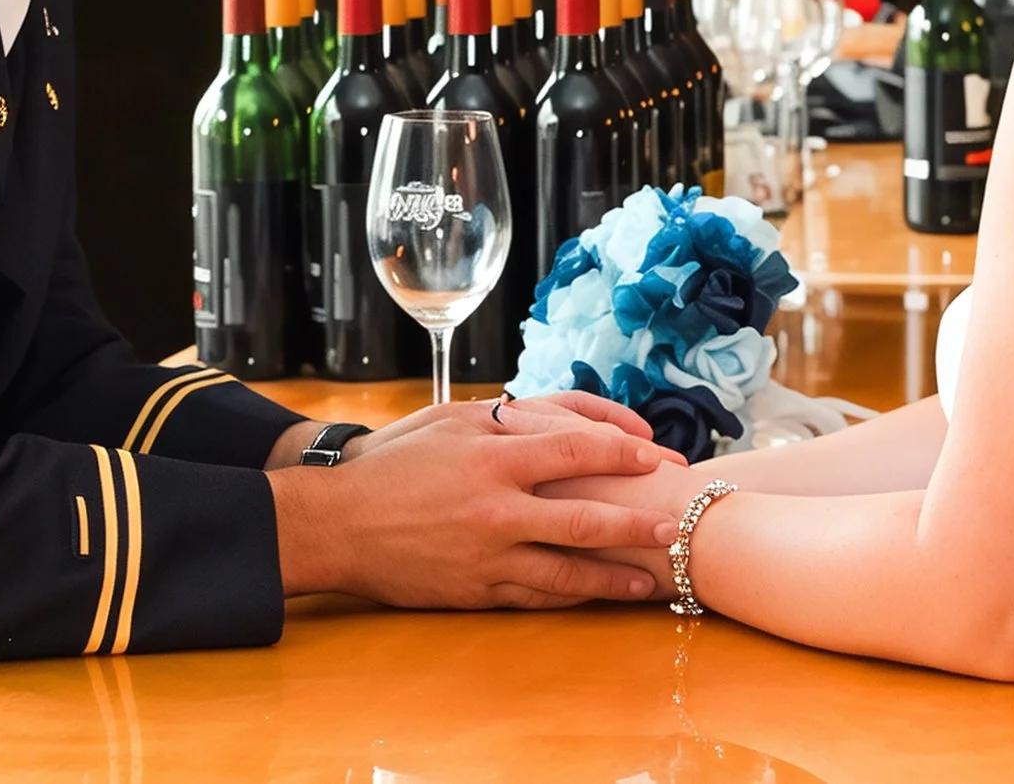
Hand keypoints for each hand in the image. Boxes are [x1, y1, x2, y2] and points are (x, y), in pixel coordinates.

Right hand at [270, 402, 688, 609]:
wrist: (337, 523)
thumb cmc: (393, 462)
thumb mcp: (448, 420)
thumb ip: (506, 417)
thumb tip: (562, 415)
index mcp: (491, 456)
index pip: (576, 449)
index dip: (624, 453)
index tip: (657, 458)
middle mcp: (496, 508)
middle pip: (585, 519)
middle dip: (638, 524)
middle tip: (676, 526)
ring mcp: (487, 555)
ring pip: (569, 572)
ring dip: (617, 576)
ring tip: (656, 578)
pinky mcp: (475, 591)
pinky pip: (537, 597)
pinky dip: (574, 597)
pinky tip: (599, 595)